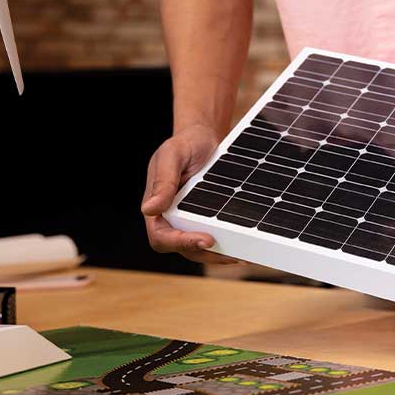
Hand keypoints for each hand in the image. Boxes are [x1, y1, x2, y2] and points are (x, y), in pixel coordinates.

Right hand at [141, 124, 236, 263]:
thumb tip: (149, 210)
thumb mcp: (172, 155)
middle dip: (205, 255)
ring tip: (241, 255)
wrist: (203, 137)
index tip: (206, 240)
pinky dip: (227, 245)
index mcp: (156, 207)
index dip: (181, 243)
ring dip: (218, 256)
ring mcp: (189, 221)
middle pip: (183, 249)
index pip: (161, 237)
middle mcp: (171, 219)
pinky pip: (214, 236)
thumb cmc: (184, 143)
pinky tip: (244, 246)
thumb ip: (163, 181)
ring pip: (200, 249)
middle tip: (231, 254)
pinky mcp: (206, 219)